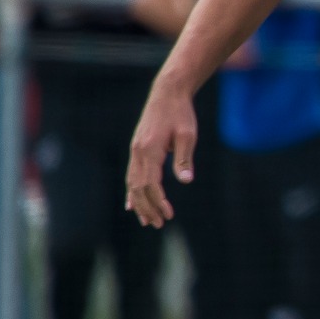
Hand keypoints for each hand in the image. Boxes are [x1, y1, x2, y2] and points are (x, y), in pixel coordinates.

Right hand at [126, 89, 197, 227]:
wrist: (168, 93)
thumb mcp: (188, 135)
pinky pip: (131, 174)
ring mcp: (135, 150)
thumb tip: (187, 181)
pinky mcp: (137, 148)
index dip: (159, 201)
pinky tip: (131, 204)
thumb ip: (184, 159)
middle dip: (147, 208)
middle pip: (138, 187)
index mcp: (149, 150)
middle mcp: (138, 152)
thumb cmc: (181, 113)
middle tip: (158, 224)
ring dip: (139, 203)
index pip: (151, 184)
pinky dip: (131, 191)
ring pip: (132, 183)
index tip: (169, 214)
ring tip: (146, 220)